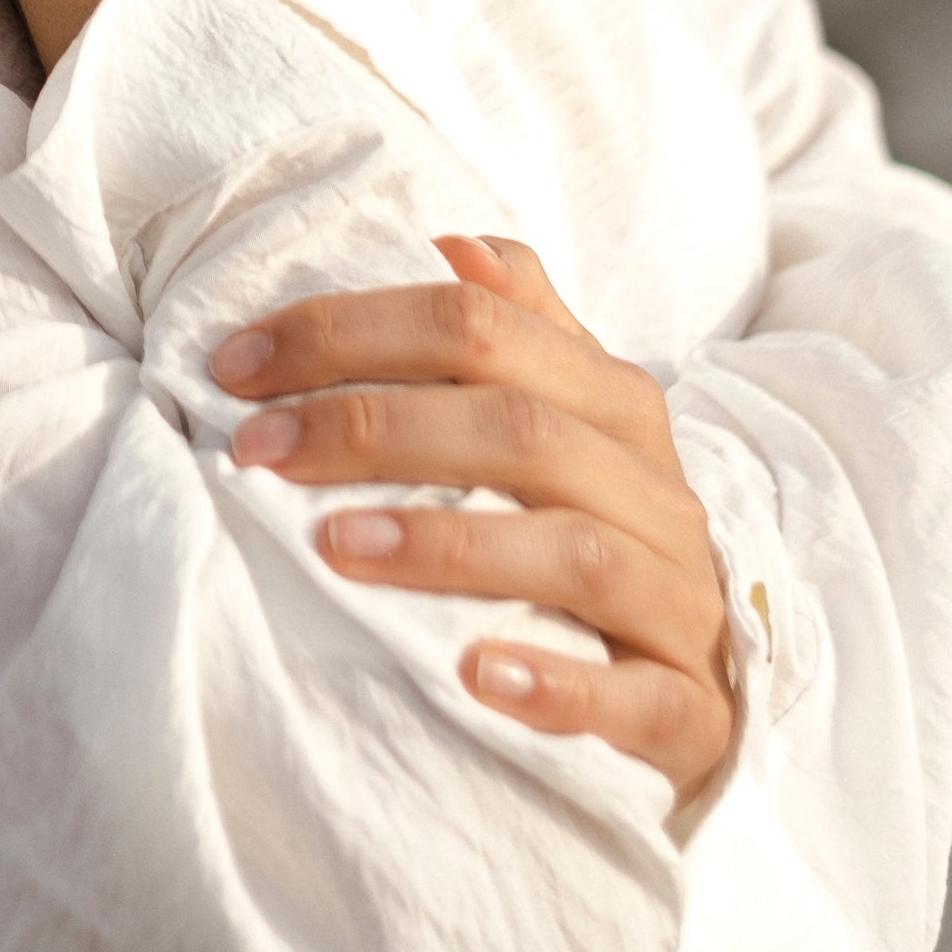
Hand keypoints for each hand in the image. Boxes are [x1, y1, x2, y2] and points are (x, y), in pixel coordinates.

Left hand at [211, 233, 736, 806]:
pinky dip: (555, 685)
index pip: (479, 327)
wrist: (713, 674)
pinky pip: (636, 698)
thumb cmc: (602, 523)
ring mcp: (679, 599)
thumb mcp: (573, 414)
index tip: (238, 367)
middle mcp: (655, 488)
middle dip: (372, 428)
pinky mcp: (689, 709)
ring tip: (334, 546)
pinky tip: (473, 674)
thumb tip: (453, 242)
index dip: (350, 332)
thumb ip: (521, 326)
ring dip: (448, 545)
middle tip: (258, 450)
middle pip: (518, 428)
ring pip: (575, 552)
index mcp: (615, 401)